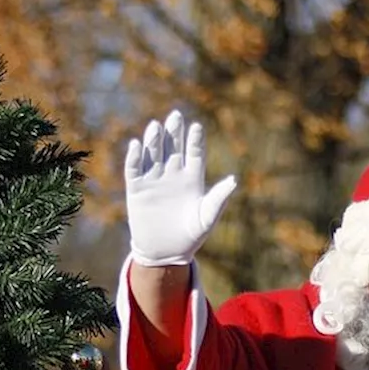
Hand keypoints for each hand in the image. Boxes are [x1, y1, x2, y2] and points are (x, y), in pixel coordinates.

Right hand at [125, 110, 236, 266]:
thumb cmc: (191, 236)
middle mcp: (173, 174)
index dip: (195, 140)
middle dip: (174, 132)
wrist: (166, 253)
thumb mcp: (207, 218)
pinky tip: (136, 145)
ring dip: (154, 140)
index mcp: (193, 178)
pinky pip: (134, 169)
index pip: (194, 153)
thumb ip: (218, 198)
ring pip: (153, 153)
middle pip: (173, 147)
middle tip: (175, 116)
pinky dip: (134, 157)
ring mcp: (154, 180)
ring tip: (156, 127)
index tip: (196, 127)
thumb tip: (233, 180)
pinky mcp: (137, 189)